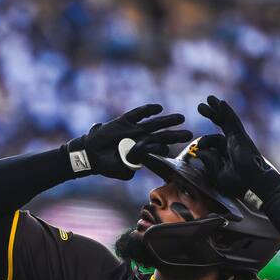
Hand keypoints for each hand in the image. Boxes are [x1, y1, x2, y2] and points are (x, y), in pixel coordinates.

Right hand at [66, 104, 191, 179]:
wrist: (90, 155)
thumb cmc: (106, 165)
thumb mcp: (122, 171)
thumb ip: (131, 168)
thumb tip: (139, 164)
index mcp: (142, 151)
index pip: (157, 149)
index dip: (163, 148)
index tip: (167, 150)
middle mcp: (140, 139)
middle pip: (161, 135)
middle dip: (175, 135)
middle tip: (189, 134)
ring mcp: (133, 129)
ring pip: (154, 123)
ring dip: (167, 121)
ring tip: (181, 118)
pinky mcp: (124, 121)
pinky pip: (138, 114)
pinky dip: (148, 110)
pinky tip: (159, 108)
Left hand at [196, 95, 279, 200]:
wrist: (254, 184)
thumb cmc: (238, 184)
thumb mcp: (217, 175)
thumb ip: (208, 163)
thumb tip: (198, 152)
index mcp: (226, 153)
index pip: (213, 142)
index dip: (203, 143)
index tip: (195, 149)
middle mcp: (232, 143)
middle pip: (220, 125)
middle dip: (211, 115)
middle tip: (200, 106)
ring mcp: (237, 138)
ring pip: (226, 120)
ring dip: (217, 109)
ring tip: (209, 98)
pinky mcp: (241, 136)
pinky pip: (233, 121)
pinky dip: (226, 111)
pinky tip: (220, 103)